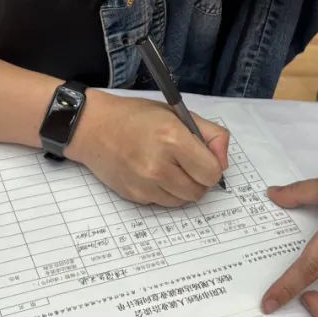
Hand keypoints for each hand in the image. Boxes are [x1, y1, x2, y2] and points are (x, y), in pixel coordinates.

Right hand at [65, 92, 228, 205]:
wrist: (94, 128)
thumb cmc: (137, 117)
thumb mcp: (178, 114)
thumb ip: (210, 134)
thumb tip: (223, 162)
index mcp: (173, 138)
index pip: (212, 172)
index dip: (212, 166)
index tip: (204, 158)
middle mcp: (159, 165)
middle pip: (199, 191)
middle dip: (199, 178)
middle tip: (187, 162)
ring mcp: (145, 184)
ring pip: (183, 200)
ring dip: (183, 187)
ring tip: (170, 167)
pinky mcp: (134, 196)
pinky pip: (163, 203)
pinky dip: (165, 192)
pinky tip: (153, 173)